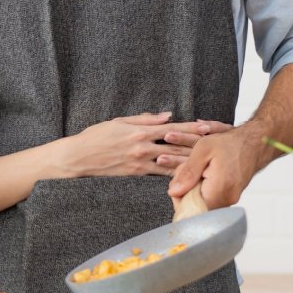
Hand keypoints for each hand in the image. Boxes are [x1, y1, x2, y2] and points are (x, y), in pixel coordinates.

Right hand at [57, 112, 220, 177]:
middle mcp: (142, 147)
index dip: (191, 128)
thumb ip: (144, 119)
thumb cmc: (95, 137)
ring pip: (170, 162)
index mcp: (139, 131)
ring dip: (189, 160)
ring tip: (207, 160)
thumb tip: (167, 116)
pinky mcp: (135, 174)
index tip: (207, 126)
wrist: (77, 158)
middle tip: (215, 143)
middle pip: (176, 145)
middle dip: (196, 144)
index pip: (171, 128)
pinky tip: (186, 175)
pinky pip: (158, 174)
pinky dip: (173, 174)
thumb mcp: (119, 121)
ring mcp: (139, 162)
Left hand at [167, 125, 264, 208]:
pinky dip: (202, 188)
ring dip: (194, 188)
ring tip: (199, 171)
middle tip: (189, 171)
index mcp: (220, 189)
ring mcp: (230, 200)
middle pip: (195, 206)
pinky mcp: (230, 197)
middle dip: (186, 190)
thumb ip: (188, 173)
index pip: (190, 206)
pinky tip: (204, 175)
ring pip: (202, 202)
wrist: (254, 143)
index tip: (179, 180)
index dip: (179, 195)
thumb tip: (174, 192)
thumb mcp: (203, 150)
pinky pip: (210, 198)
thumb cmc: (231, 143)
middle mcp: (227, 199)